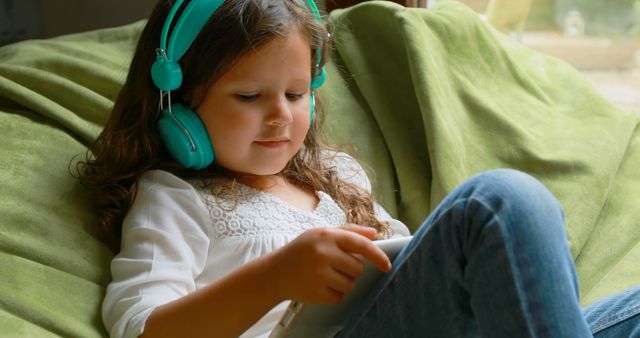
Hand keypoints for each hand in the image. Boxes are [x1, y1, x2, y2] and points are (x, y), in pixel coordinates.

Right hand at [267, 225, 391, 304]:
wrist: (275, 272)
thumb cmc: (302, 250)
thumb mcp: (322, 234)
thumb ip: (349, 231)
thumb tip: (374, 235)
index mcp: (327, 236)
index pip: (361, 246)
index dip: (378, 256)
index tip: (387, 266)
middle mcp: (324, 254)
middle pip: (358, 268)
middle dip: (351, 269)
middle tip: (333, 265)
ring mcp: (320, 275)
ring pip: (350, 284)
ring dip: (343, 282)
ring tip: (324, 275)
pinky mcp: (317, 293)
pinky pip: (339, 297)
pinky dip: (333, 294)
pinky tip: (319, 285)